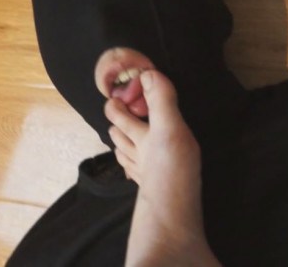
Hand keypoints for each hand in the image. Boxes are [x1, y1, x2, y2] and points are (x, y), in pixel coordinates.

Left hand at [104, 70, 219, 266]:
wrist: (172, 214)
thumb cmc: (171, 169)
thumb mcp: (170, 128)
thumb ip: (162, 101)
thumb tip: (148, 72)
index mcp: (140, 137)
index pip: (121, 117)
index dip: (115, 106)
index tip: (114, 94)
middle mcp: (137, 155)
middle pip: (120, 137)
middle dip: (116, 124)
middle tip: (116, 111)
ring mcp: (144, 174)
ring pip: (126, 156)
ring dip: (122, 146)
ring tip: (121, 137)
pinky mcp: (153, 191)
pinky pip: (138, 177)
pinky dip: (133, 169)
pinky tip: (136, 170)